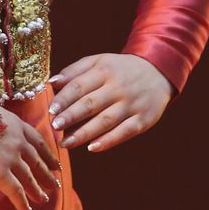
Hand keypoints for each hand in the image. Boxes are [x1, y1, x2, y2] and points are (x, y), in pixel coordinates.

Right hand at [0, 102, 61, 209]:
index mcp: (16, 125)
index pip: (38, 142)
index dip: (48, 154)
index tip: (55, 164)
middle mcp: (19, 142)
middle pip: (37, 162)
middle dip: (47, 174)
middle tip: (55, 185)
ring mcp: (11, 158)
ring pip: (29, 178)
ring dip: (38, 190)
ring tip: (45, 199)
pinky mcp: (0, 173)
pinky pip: (15, 191)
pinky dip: (22, 203)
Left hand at [49, 53, 174, 151]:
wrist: (158, 72)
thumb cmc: (120, 69)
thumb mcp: (98, 61)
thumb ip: (74, 71)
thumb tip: (50, 83)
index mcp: (104, 71)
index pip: (79, 86)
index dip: (63, 99)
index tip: (50, 111)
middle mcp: (118, 88)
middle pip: (91, 104)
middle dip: (71, 116)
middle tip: (54, 126)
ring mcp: (132, 105)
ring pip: (105, 121)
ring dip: (84, 133)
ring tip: (66, 142)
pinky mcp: (144, 120)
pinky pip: (125, 132)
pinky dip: (108, 141)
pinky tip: (92, 148)